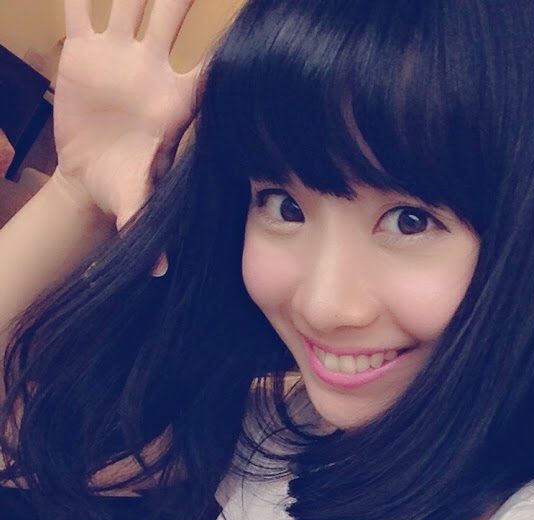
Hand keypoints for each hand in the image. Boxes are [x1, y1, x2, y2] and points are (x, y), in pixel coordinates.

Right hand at [54, 0, 205, 274]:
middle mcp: (150, 70)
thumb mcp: (136, 203)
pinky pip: (77, 12)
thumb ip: (150, 225)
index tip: (247, 22)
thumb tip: (163, 270)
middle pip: (170, 18)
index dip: (224, 47)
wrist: (89, 178)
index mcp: (172, 102)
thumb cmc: (124, 186)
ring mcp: (117, 57)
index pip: (205, 69)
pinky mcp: (83, 52)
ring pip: (129, 4)